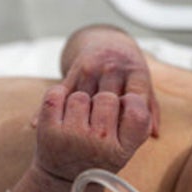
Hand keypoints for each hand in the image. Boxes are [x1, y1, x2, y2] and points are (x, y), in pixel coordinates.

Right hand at [32, 26, 158, 191]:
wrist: (108, 42)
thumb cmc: (128, 73)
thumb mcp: (142, 85)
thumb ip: (149, 109)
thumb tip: (156, 134)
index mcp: (135, 72)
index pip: (136, 98)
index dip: (128, 121)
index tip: (120, 142)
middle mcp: (113, 68)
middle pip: (107, 100)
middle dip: (100, 126)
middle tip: (91, 150)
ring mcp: (92, 69)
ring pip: (82, 98)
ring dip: (74, 122)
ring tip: (66, 146)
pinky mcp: (74, 70)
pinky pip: (61, 91)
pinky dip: (51, 108)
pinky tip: (36, 125)